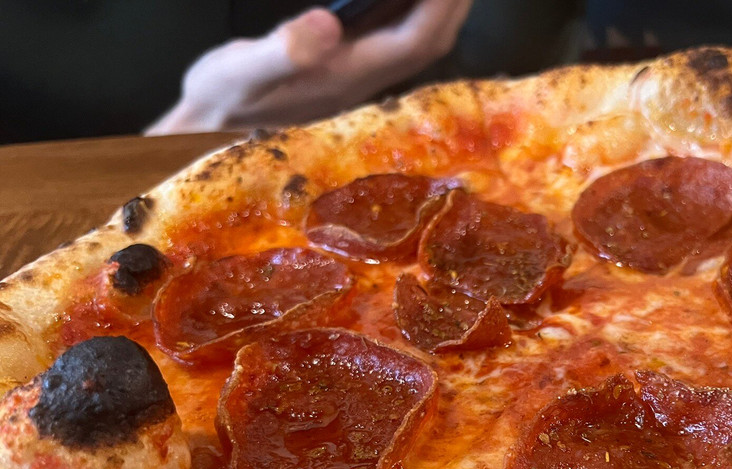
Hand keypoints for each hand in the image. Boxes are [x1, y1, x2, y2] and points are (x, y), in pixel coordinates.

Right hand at [146, 0, 473, 134]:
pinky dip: (416, 12)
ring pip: (420, 41)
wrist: (211, 128)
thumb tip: (328, 25)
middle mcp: (365, 78)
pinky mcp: (348, 69)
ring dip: (442, 9)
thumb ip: (284, 52)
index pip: (416, 40)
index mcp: (349, 75)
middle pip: (431, 41)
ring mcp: (360, 76)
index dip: (441, 6)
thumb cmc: (224, 101)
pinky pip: (399, 37)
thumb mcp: (240, 73)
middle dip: (455, 5)